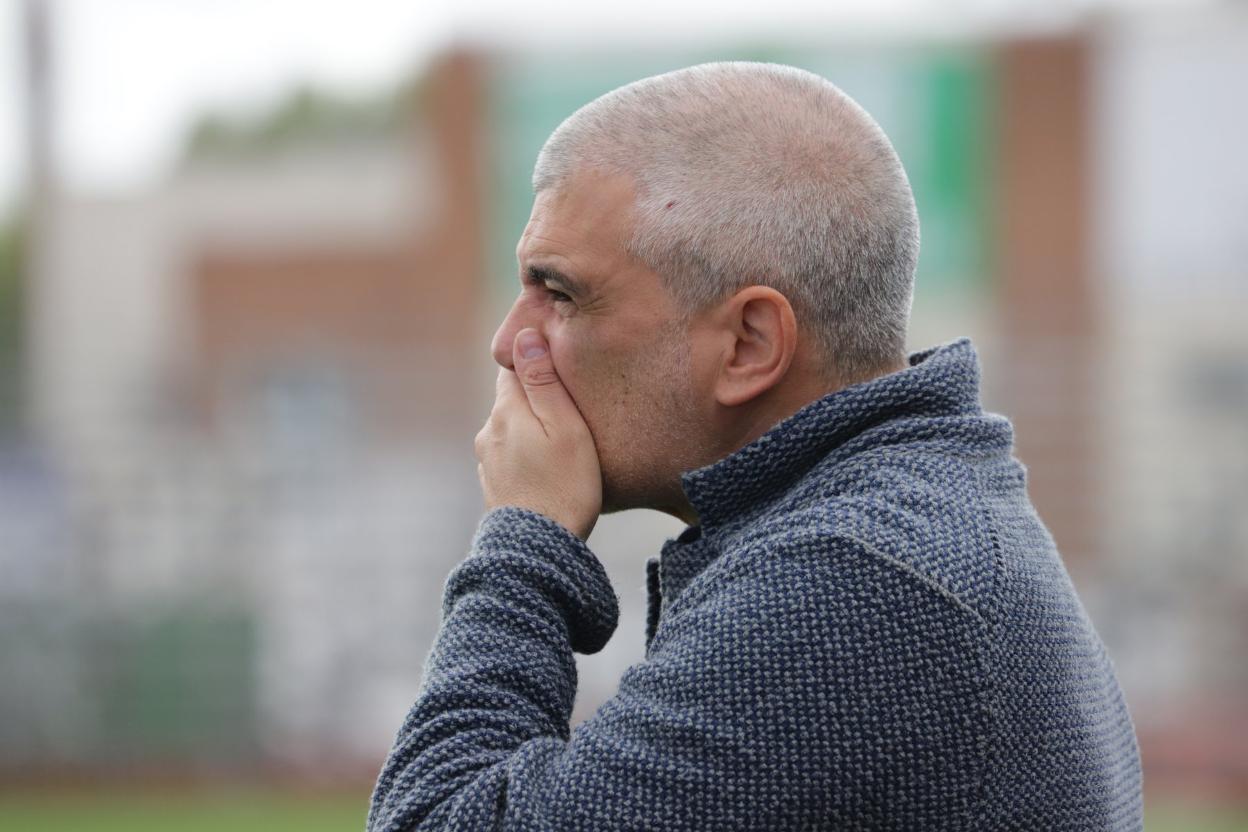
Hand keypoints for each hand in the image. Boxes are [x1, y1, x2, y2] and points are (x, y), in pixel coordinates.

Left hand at [474, 328, 602, 540]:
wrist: (540, 550)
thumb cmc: (564, 486)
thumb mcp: (565, 427)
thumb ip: (544, 381)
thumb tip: (524, 337)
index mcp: (506, 410)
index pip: (515, 366)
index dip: (537, 359)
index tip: (563, 364)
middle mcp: (489, 431)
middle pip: (514, 397)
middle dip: (538, 396)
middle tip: (573, 405)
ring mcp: (489, 460)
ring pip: (513, 428)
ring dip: (534, 428)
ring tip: (565, 442)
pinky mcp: (495, 485)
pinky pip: (513, 456)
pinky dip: (529, 455)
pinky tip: (550, 469)